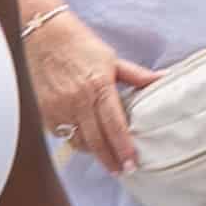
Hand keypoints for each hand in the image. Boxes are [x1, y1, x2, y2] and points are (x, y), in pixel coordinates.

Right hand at [25, 6, 150, 174]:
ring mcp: (59, 108)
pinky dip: (75, 141)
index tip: (132, 163)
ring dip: (93, 152)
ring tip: (107, 158)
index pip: (114, 125)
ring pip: (78, 141)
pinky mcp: (44, 111)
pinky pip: (62, 135)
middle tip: (122, 170)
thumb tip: (163, 79)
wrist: (42, 35)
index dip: (123, 147)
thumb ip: (136, 76)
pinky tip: (85, 141)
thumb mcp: (111, 58)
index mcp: (99, 86)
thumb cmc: (79, 44)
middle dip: (110, 159)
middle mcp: (77, 100)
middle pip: (96, 140)